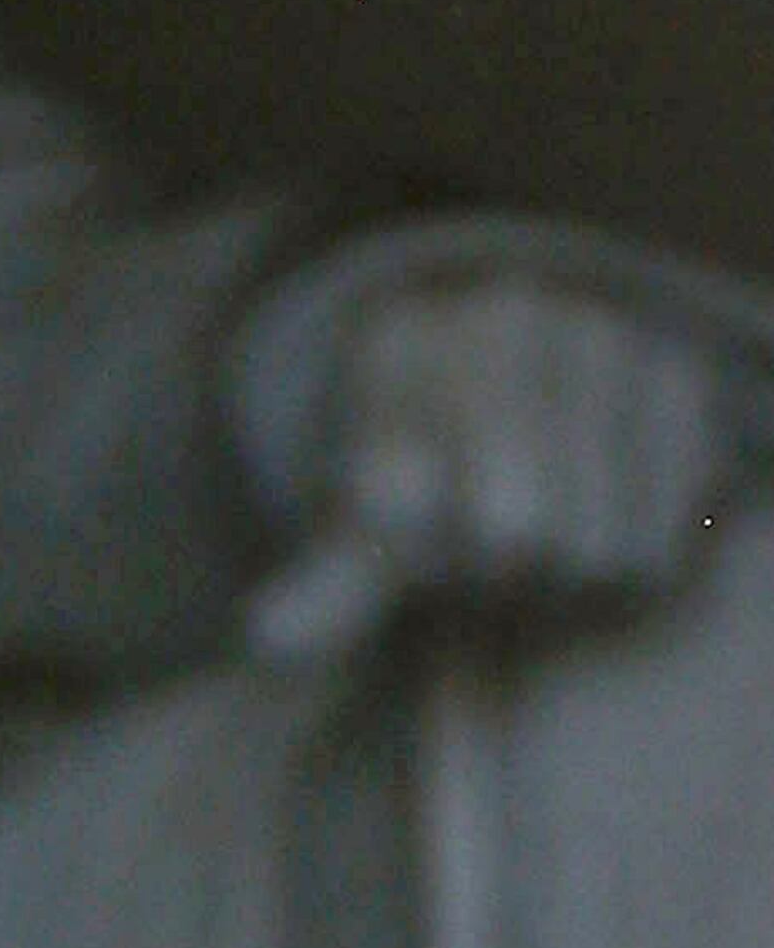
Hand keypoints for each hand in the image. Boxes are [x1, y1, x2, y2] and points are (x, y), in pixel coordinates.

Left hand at [255, 268, 731, 662]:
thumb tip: (267, 634)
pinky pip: (664, 531)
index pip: (402, 502)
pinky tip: (605, 516)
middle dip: (493, 566)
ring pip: (594, 544)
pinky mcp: (680, 377)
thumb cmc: (422, 487)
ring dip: (566, 573)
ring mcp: (599, 333)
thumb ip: (323, 588)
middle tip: (484, 547)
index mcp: (394, 340)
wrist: (516, 417)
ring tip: (544, 533)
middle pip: (516, 531)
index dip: (412, 543)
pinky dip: (634, 555)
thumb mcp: (358, 533)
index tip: (410, 519)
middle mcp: (501, 313)